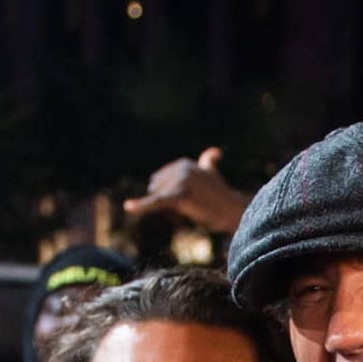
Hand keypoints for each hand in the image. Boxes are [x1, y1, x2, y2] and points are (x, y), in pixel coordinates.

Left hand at [122, 147, 249, 234]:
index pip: (159, 182)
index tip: (191, 199)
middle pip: (157, 191)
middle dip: (170, 203)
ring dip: (172, 210)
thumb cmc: (222, 195)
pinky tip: (129, 207)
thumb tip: (215, 151)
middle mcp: (181, 168)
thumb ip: (208, 162)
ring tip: (194, 207)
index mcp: (183, 163)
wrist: (234, 210)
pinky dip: (142, 206)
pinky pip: (157, 202)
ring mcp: (180, 181)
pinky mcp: (180, 196)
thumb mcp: (212, 174)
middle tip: (194, 205)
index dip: (171, 196)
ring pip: (159, 199)